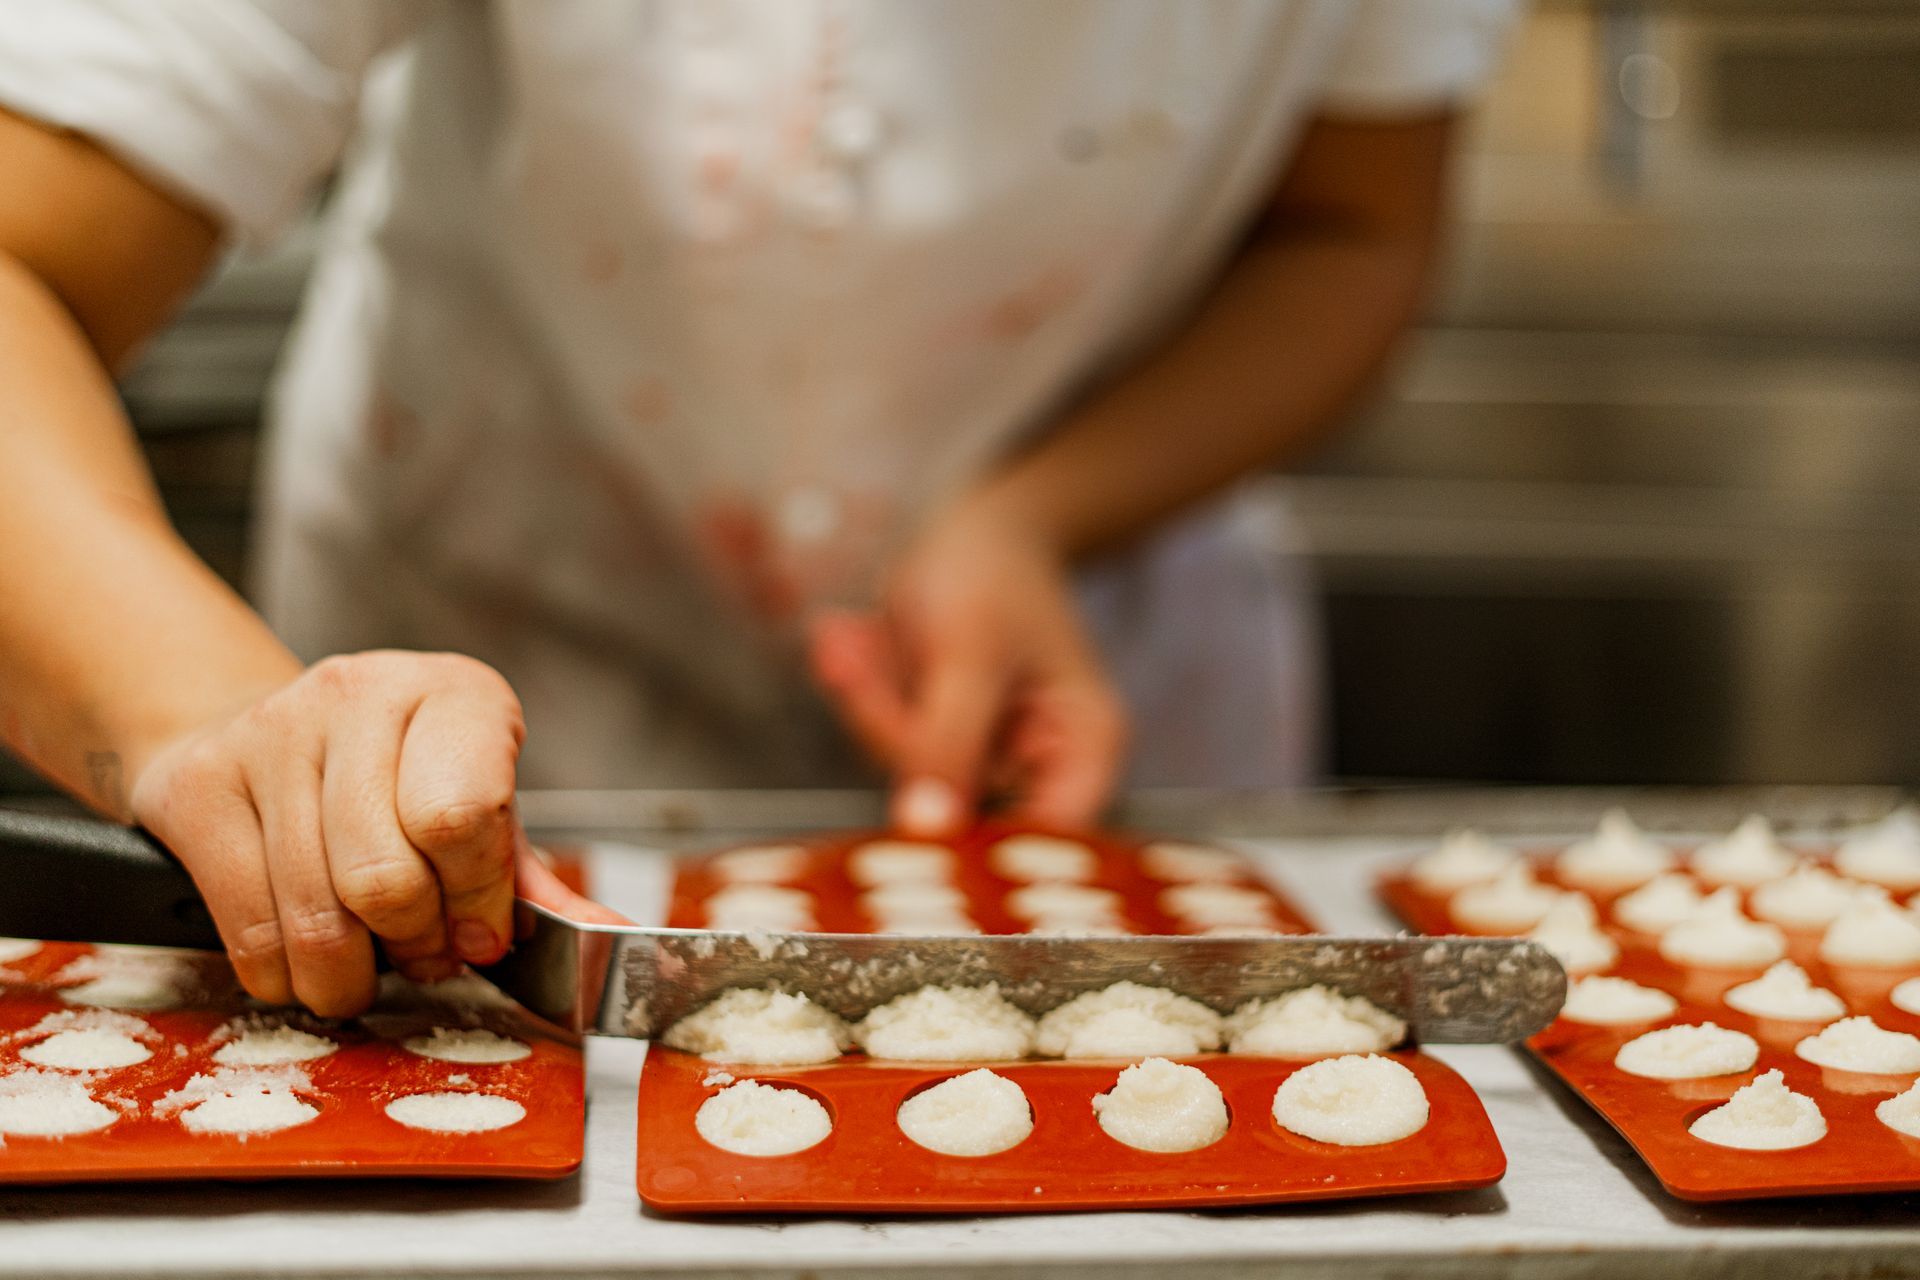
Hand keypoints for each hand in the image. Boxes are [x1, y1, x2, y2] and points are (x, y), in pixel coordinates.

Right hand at [128, 650, 610, 1015]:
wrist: (270, 731)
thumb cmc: (402, 784)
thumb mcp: (486, 817)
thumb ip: (539, 887)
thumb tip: (610, 940)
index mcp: (457, 695)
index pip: (463, 817)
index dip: (476, 901)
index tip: (481, 935)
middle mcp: (361, 695)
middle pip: (384, 880)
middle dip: (413, 946)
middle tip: (422, 952)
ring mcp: (270, 733)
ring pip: (314, 918)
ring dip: (350, 977)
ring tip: (369, 959)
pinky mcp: (198, 784)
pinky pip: (248, 931)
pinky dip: (286, 977)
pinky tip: (308, 956)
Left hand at [808, 502, 1126, 835]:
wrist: (975, 529)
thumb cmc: (995, 575)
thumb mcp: (972, 652)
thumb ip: (950, 740)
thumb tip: (926, 829)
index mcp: (1084, 749)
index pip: (1042, 839)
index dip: (973, 840)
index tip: (901, 801)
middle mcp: (1039, 768)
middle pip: (954, 802)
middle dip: (891, 725)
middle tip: (850, 662)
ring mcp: (986, 759)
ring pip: (904, 770)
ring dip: (868, 698)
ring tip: (849, 637)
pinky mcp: (940, 744)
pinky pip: (883, 740)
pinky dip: (862, 687)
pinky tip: (850, 637)